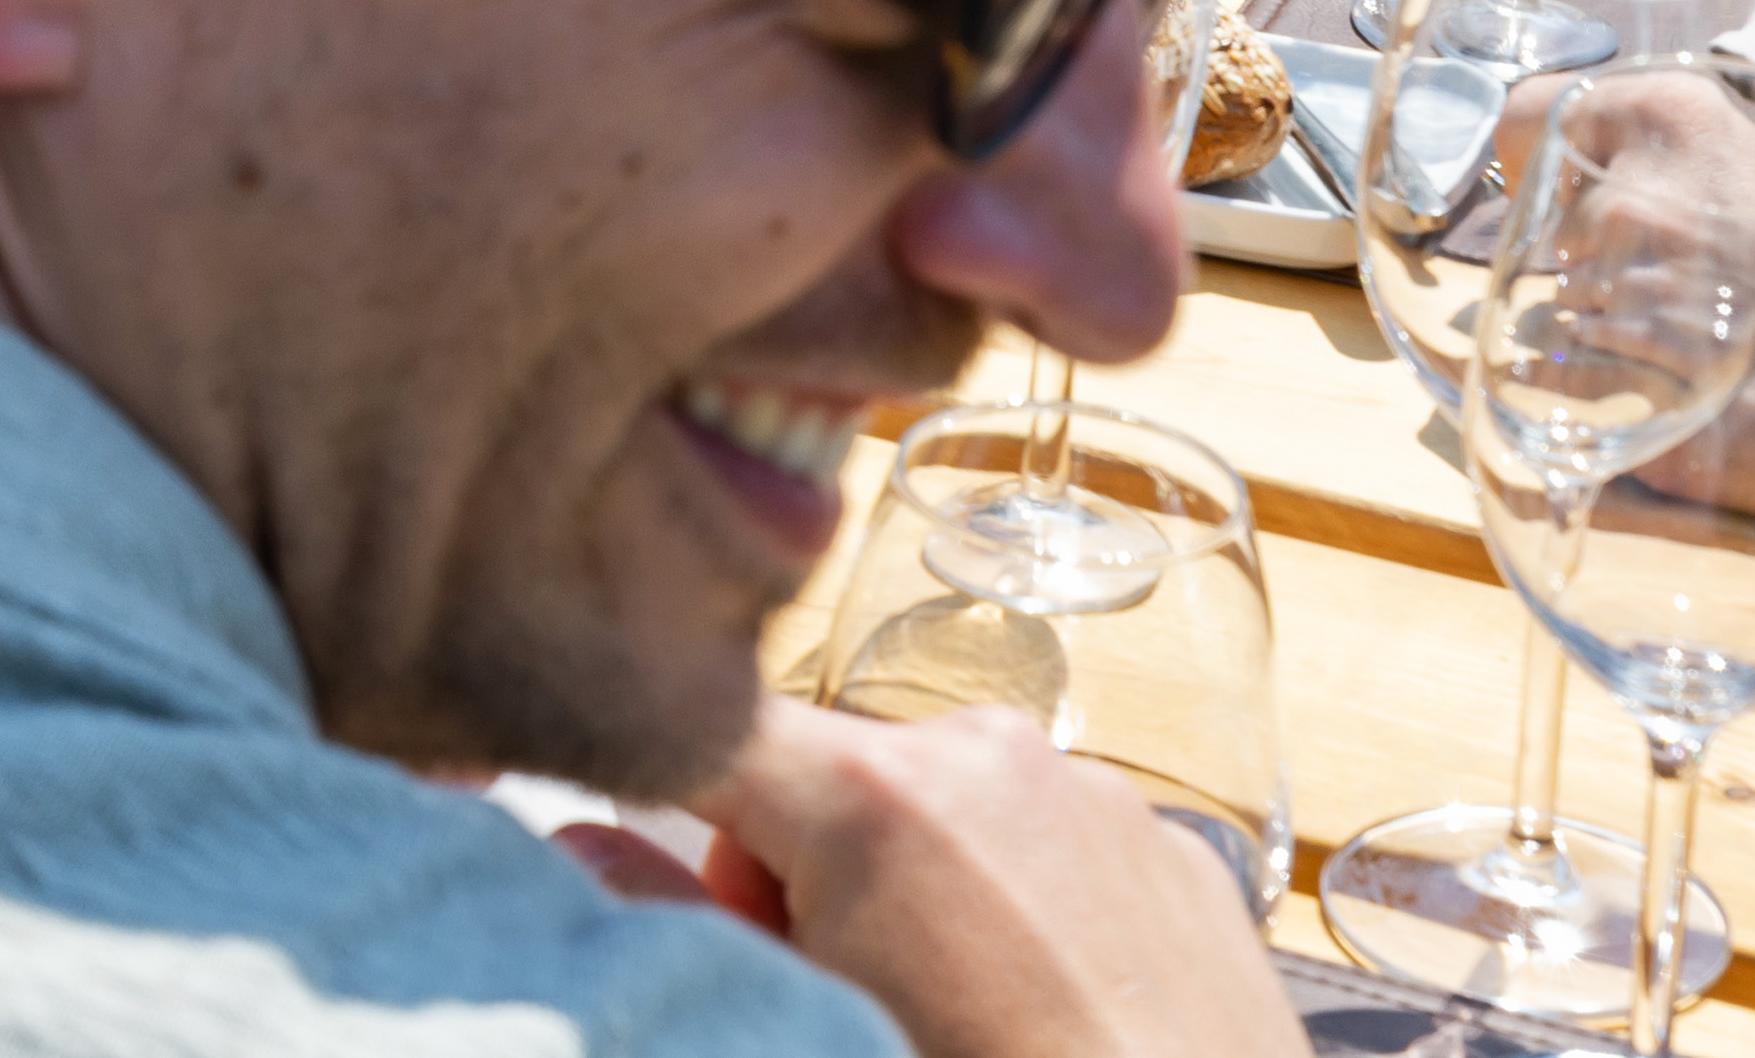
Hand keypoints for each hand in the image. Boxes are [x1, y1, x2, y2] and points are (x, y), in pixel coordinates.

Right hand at [695, 703, 1304, 1057]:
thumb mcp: (808, 1038)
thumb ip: (674, 928)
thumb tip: (579, 846)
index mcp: (874, 796)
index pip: (698, 727)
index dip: (643, 789)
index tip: (644, 864)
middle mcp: (987, 756)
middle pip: (818, 768)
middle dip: (790, 863)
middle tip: (829, 991)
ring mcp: (1098, 797)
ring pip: (934, 801)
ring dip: (904, 880)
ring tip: (947, 1012)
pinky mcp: (1175, 853)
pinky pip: (1041, 839)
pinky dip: (1010, 900)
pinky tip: (1040, 1009)